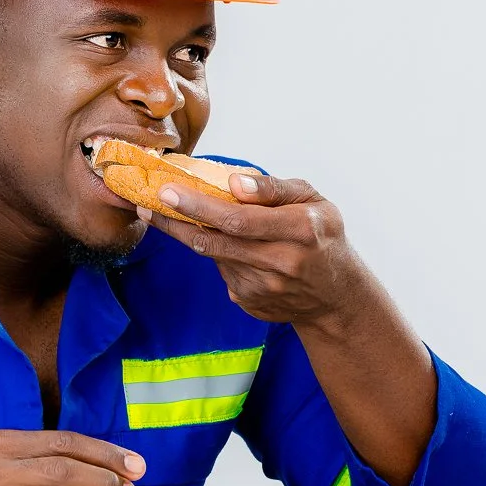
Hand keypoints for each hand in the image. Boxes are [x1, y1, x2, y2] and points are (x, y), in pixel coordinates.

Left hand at [146, 172, 371, 329]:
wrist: (336, 296)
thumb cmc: (321, 236)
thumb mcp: (312, 200)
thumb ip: (273, 188)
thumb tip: (233, 181)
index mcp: (300, 230)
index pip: (238, 219)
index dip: (199, 207)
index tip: (168, 192)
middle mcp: (281, 263)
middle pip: (216, 241)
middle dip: (177, 222)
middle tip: (150, 204)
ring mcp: (264, 288)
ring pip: (214, 255)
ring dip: (197, 235)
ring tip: (184, 217)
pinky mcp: (250, 303)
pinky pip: (222, 271)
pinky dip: (221, 254)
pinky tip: (237, 249)